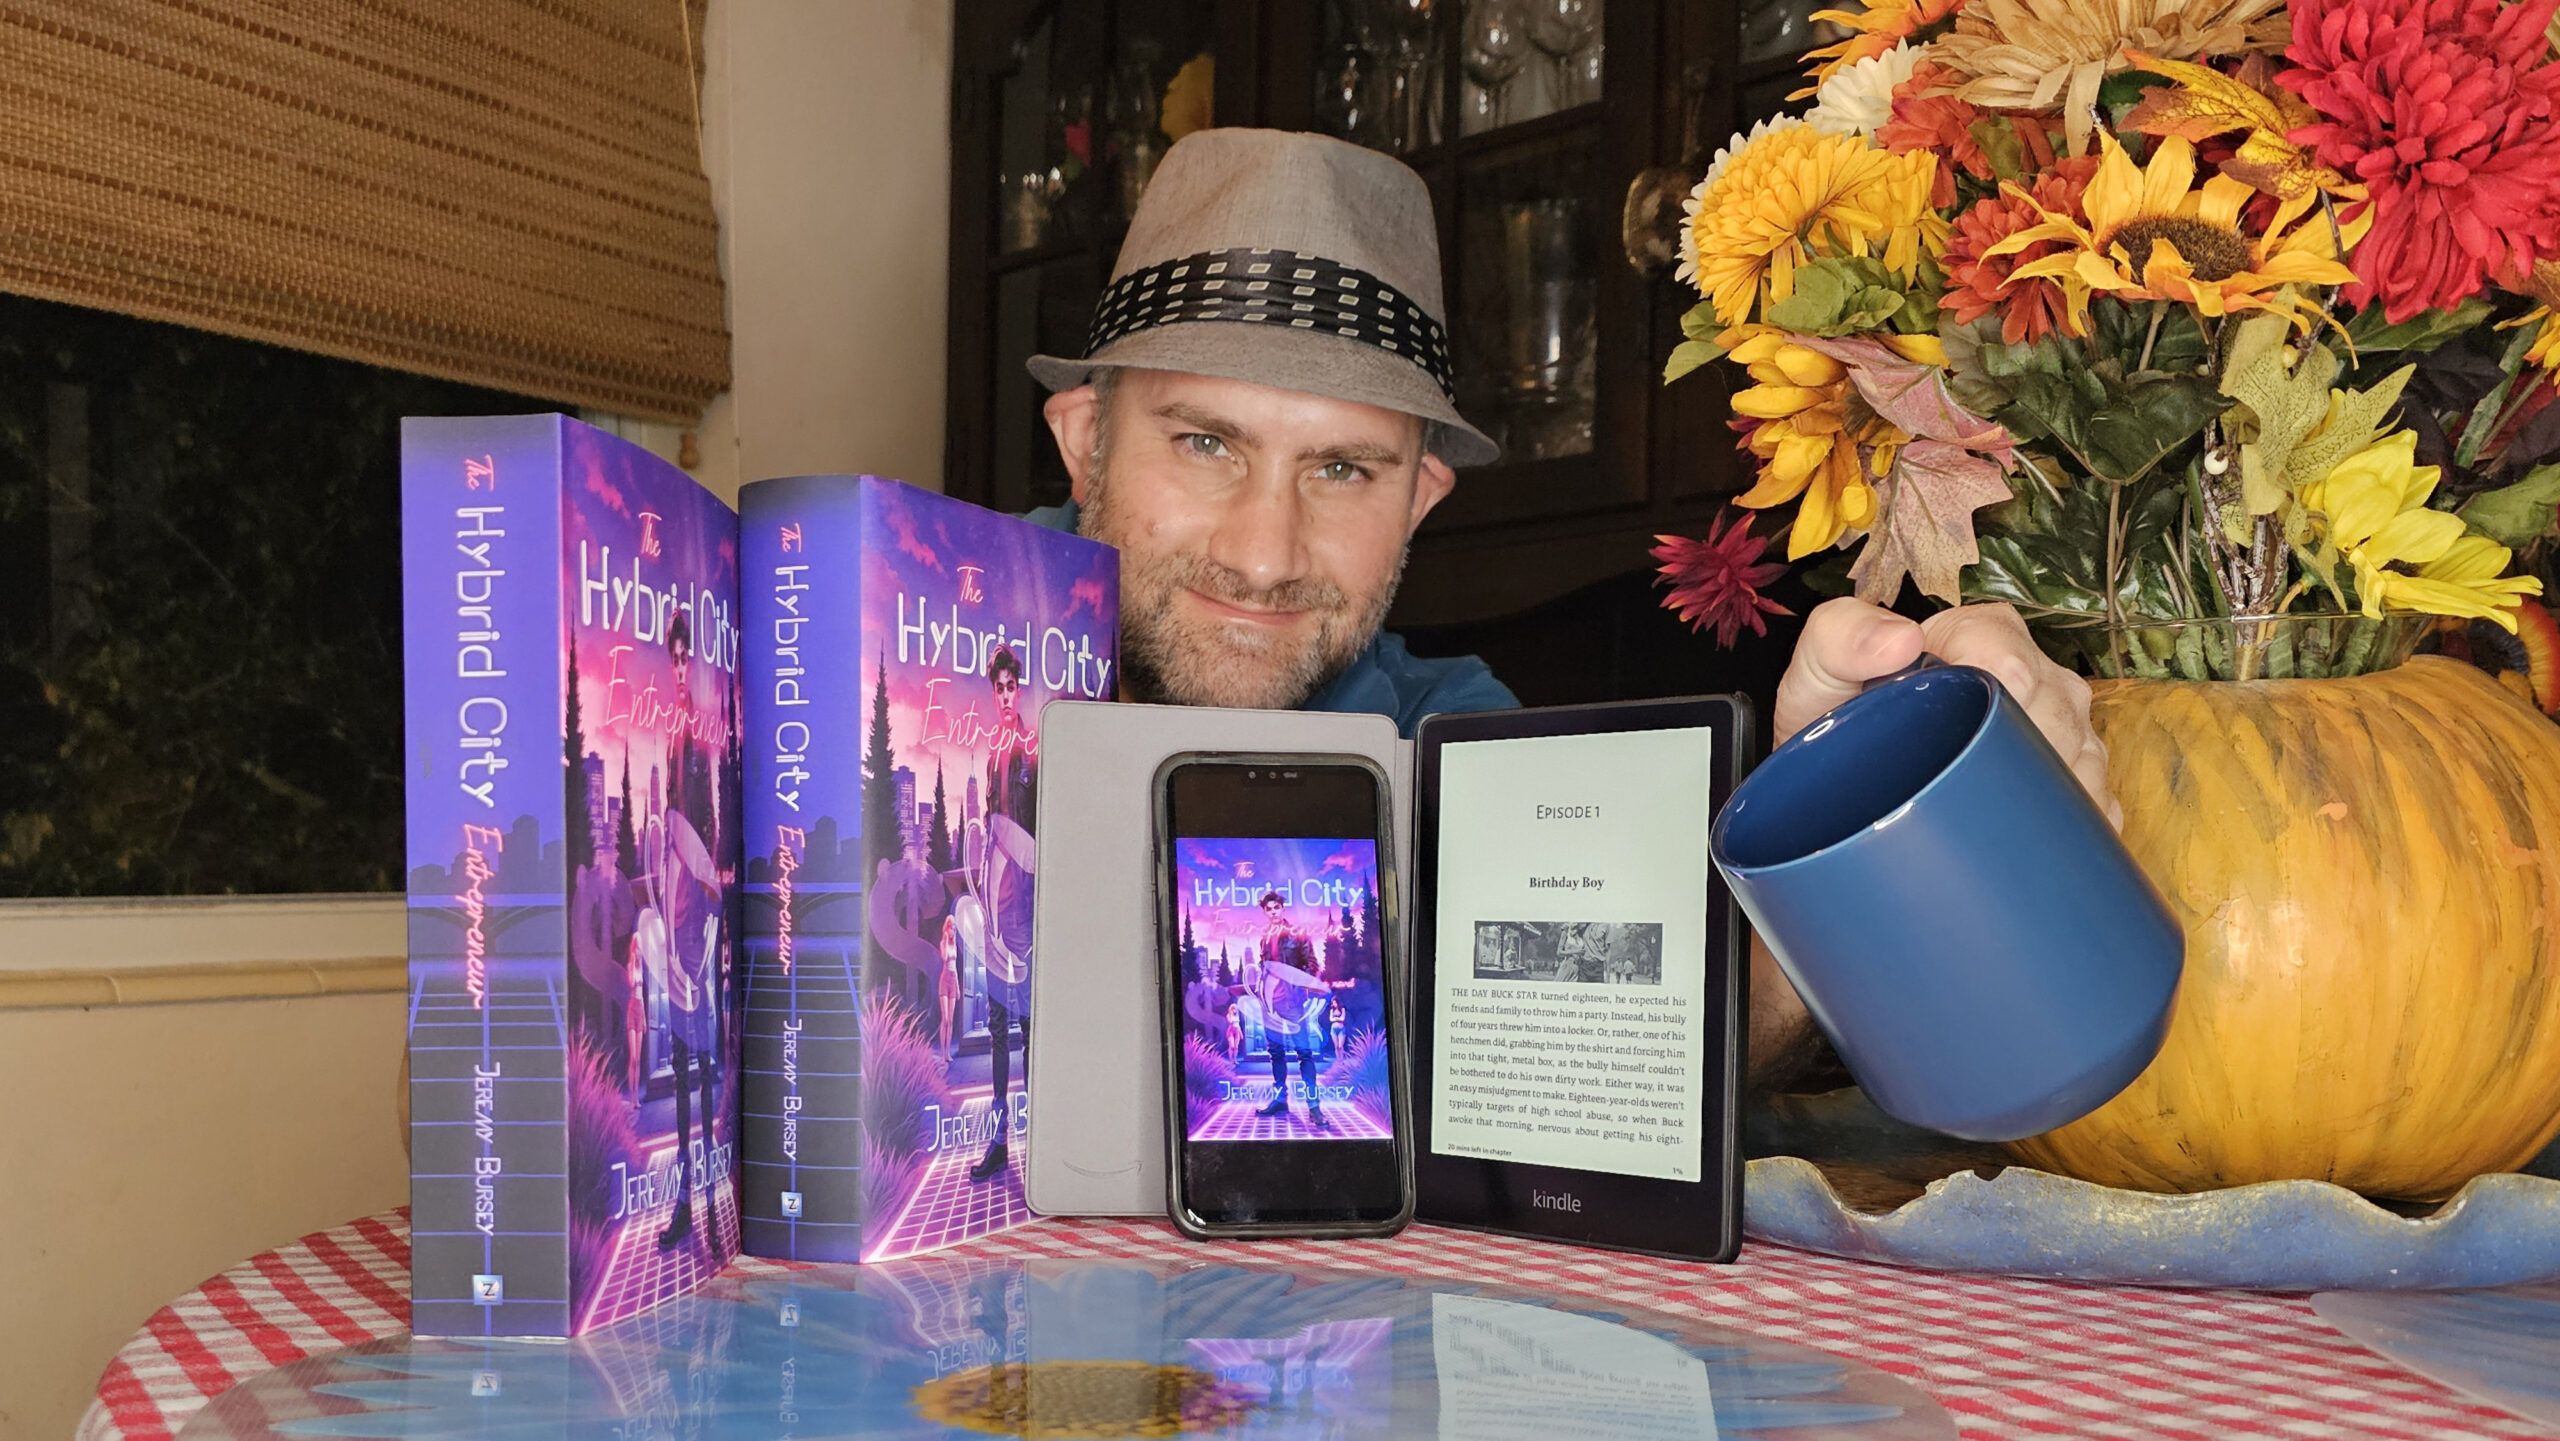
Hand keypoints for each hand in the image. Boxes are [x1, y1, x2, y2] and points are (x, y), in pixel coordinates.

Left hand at [1773, 597, 2118, 825]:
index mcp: (1979, 634)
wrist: (1840, 778)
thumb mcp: (1818, 669)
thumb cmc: (1838, 716)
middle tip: (1959, 789)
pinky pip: (2097, 804)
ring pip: (2084, 759)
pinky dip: (2074, 830)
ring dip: (2047, 796)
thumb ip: (1840, 636)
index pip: (2007, 650)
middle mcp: (2033, 674)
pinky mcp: (2076, 777)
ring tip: (1988, 821)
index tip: (1958, 724)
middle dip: (2014, 751)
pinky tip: (2032, 845)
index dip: (1992, 686)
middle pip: (2055, 710)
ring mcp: (2063, 727)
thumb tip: (1899, 639)